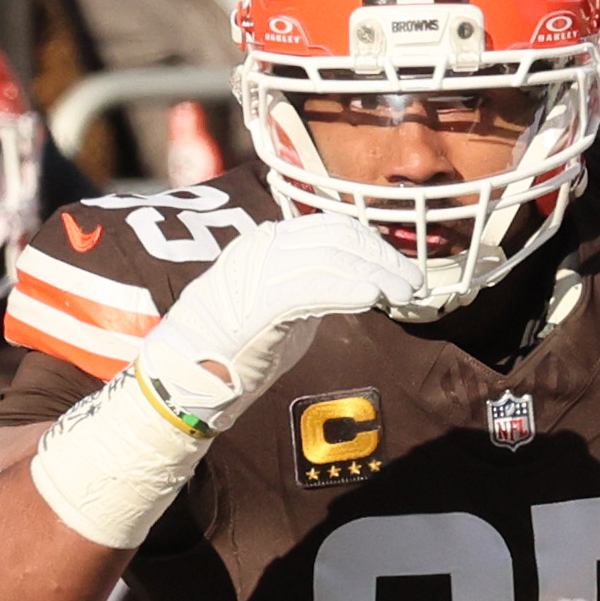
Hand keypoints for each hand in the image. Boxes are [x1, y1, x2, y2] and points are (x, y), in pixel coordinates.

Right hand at [134, 213, 417, 432]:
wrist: (185, 374)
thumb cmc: (236, 349)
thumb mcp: (283, 307)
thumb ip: (315, 290)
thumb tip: (360, 287)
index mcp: (269, 242)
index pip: (332, 226)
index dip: (374, 244)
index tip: (402, 268)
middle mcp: (262, 247)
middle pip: (337, 236)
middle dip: (382, 258)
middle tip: (414, 283)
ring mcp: (256, 272)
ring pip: (328, 258)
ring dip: (374, 275)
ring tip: (404, 294)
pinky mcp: (254, 304)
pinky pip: (306, 288)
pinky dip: (343, 290)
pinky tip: (370, 299)